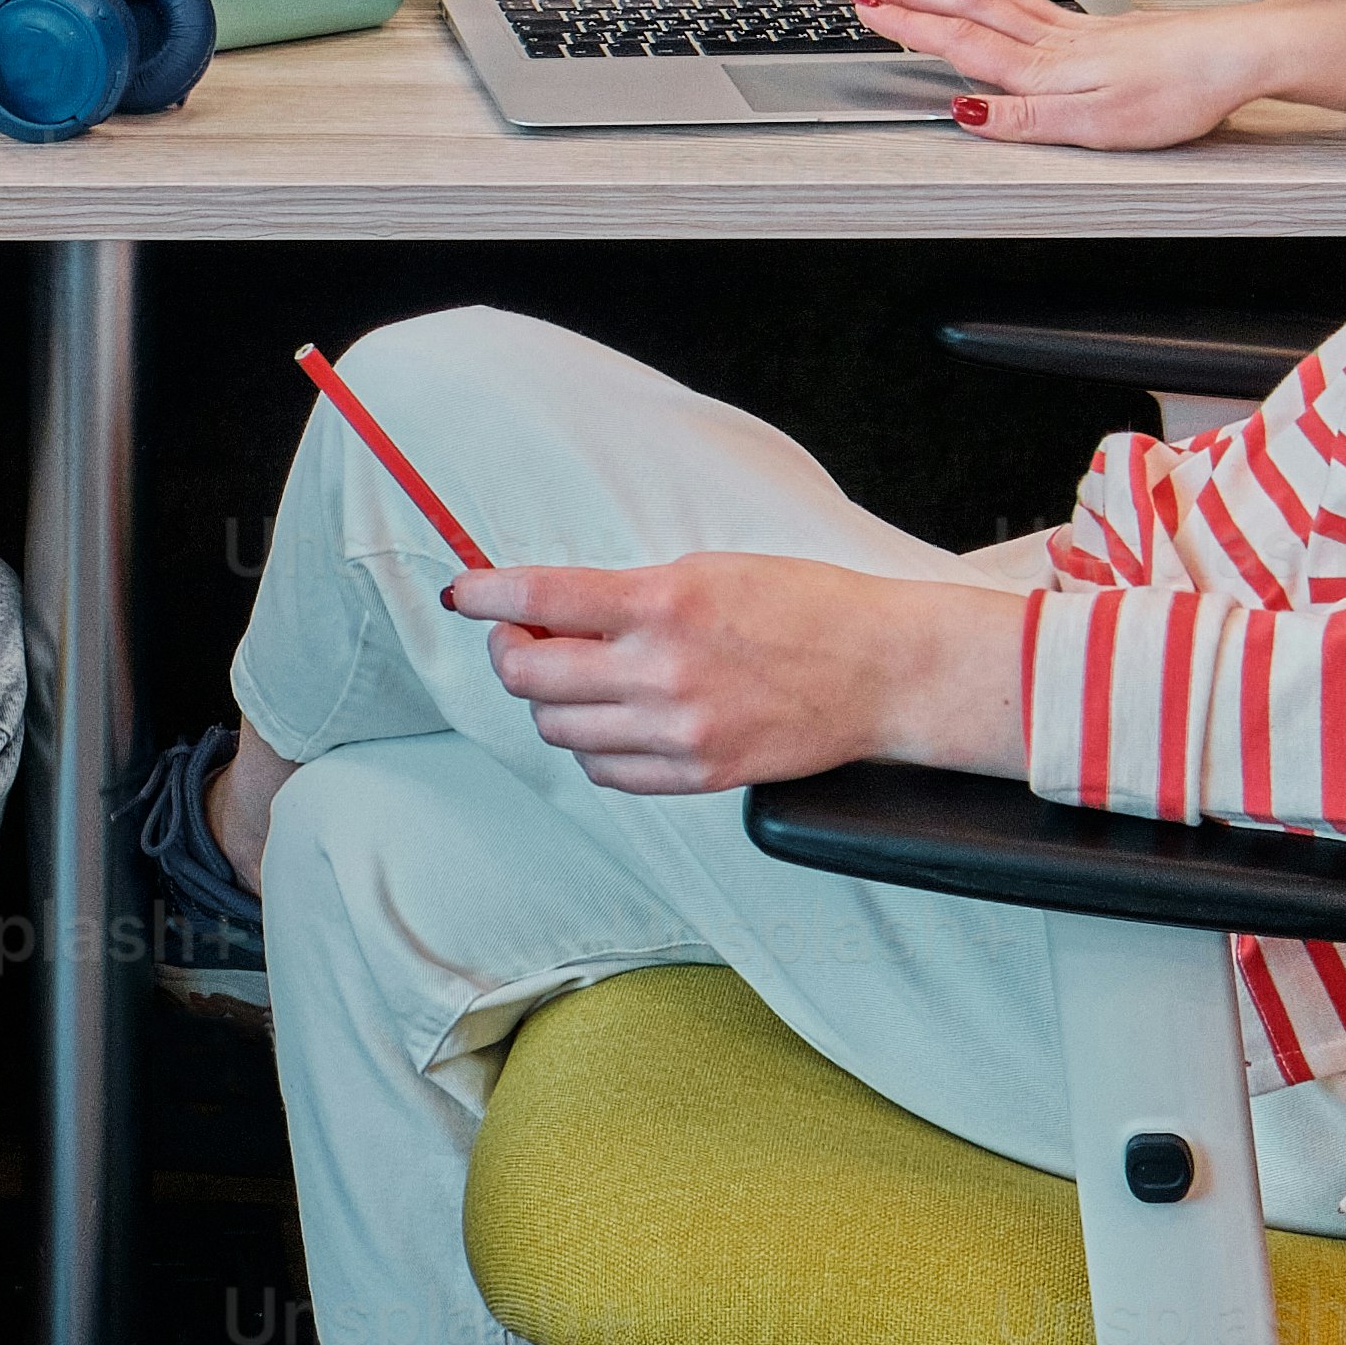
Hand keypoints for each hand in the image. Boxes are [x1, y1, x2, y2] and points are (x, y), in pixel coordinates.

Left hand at [455, 549, 1026, 796]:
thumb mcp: (708, 570)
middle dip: (512, 653)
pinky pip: (606, 773)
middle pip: (531, 676)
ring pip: (559, 729)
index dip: (486, 595)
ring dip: (550, 703)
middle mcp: (661, 671)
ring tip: (574, 679)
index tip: (464, 592)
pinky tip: (611, 721)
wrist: (881, 669)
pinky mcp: (699, 775)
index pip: (539, 599)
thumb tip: (553, 613)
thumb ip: (628, 595)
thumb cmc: (803, 606)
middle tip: (522, 639)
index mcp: (662, 603)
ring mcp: (678, 732)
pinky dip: (592, 747)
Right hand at [849, 0, 1343, 154]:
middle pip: (969, 8)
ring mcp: (1080, 31)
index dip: (909, 25)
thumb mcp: (1099, 125)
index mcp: (1047, 69)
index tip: (866, 6)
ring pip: (997, 1)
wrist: (1239, 55)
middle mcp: (1056, 43)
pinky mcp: (1104, 29)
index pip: (962, 41)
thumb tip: (967, 113)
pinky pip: (1031, 4)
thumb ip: (1027, 119)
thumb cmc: (1181, 92)